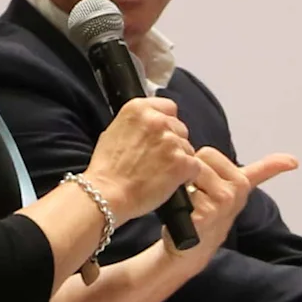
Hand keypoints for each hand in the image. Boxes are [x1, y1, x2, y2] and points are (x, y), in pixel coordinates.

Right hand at [79, 95, 194, 215]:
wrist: (107, 193)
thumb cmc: (106, 170)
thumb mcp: (113, 132)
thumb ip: (137, 124)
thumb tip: (149, 127)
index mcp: (139, 109)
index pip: (168, 108)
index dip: (167, 124)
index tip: (162, 136)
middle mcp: (157, 120)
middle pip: (180, 128)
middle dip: (173, 144)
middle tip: (158, 160)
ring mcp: (171, 141)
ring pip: (188, 148)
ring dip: (179, 160)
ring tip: (160, 173)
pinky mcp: (182, 162)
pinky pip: (194, 166)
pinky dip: (187, 176)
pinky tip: (170, 182)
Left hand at [176, 146, 294, 249]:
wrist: (189, 249)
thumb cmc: (208, 215)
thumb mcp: (238, 188)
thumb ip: (264, 170)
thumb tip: (294, 160)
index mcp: (242, 181)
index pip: (209, 153)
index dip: (200, 167)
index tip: (216, 184)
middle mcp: (236, 191)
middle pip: (199, 159)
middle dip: (190, 174)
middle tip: (194, 197)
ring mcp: (222, 203)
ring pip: (190, 173)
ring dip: (182, 188)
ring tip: (189, 206)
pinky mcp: (206, 214)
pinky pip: (183, 193)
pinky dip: (176, 203)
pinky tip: (184, 216)